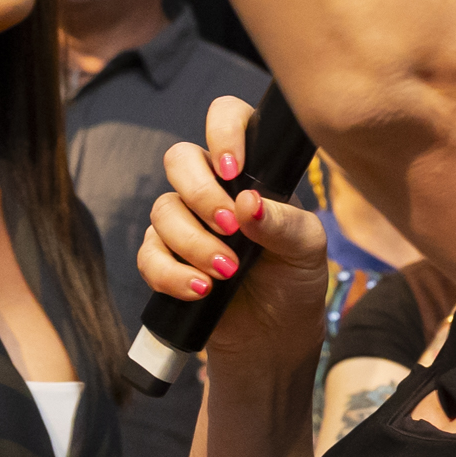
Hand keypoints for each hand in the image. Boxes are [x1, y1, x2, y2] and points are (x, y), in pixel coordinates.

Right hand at [137, 95, 329, 373]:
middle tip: (230, 227)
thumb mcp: (307, 249)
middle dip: (200, 193)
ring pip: (163, 210)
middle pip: (179, 159)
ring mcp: (185, 222)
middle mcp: (212, 188)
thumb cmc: (295, 280)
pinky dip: (173, 273)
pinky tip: (202, 290)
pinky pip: (149, 255)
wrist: (275, 337)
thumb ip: (282, 222)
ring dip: (194, 242)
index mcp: (251, 171)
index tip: (233, 168)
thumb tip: (248, 203)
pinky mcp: (165, 259)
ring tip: (227, 272)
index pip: (226, 119)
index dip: (222, 131)